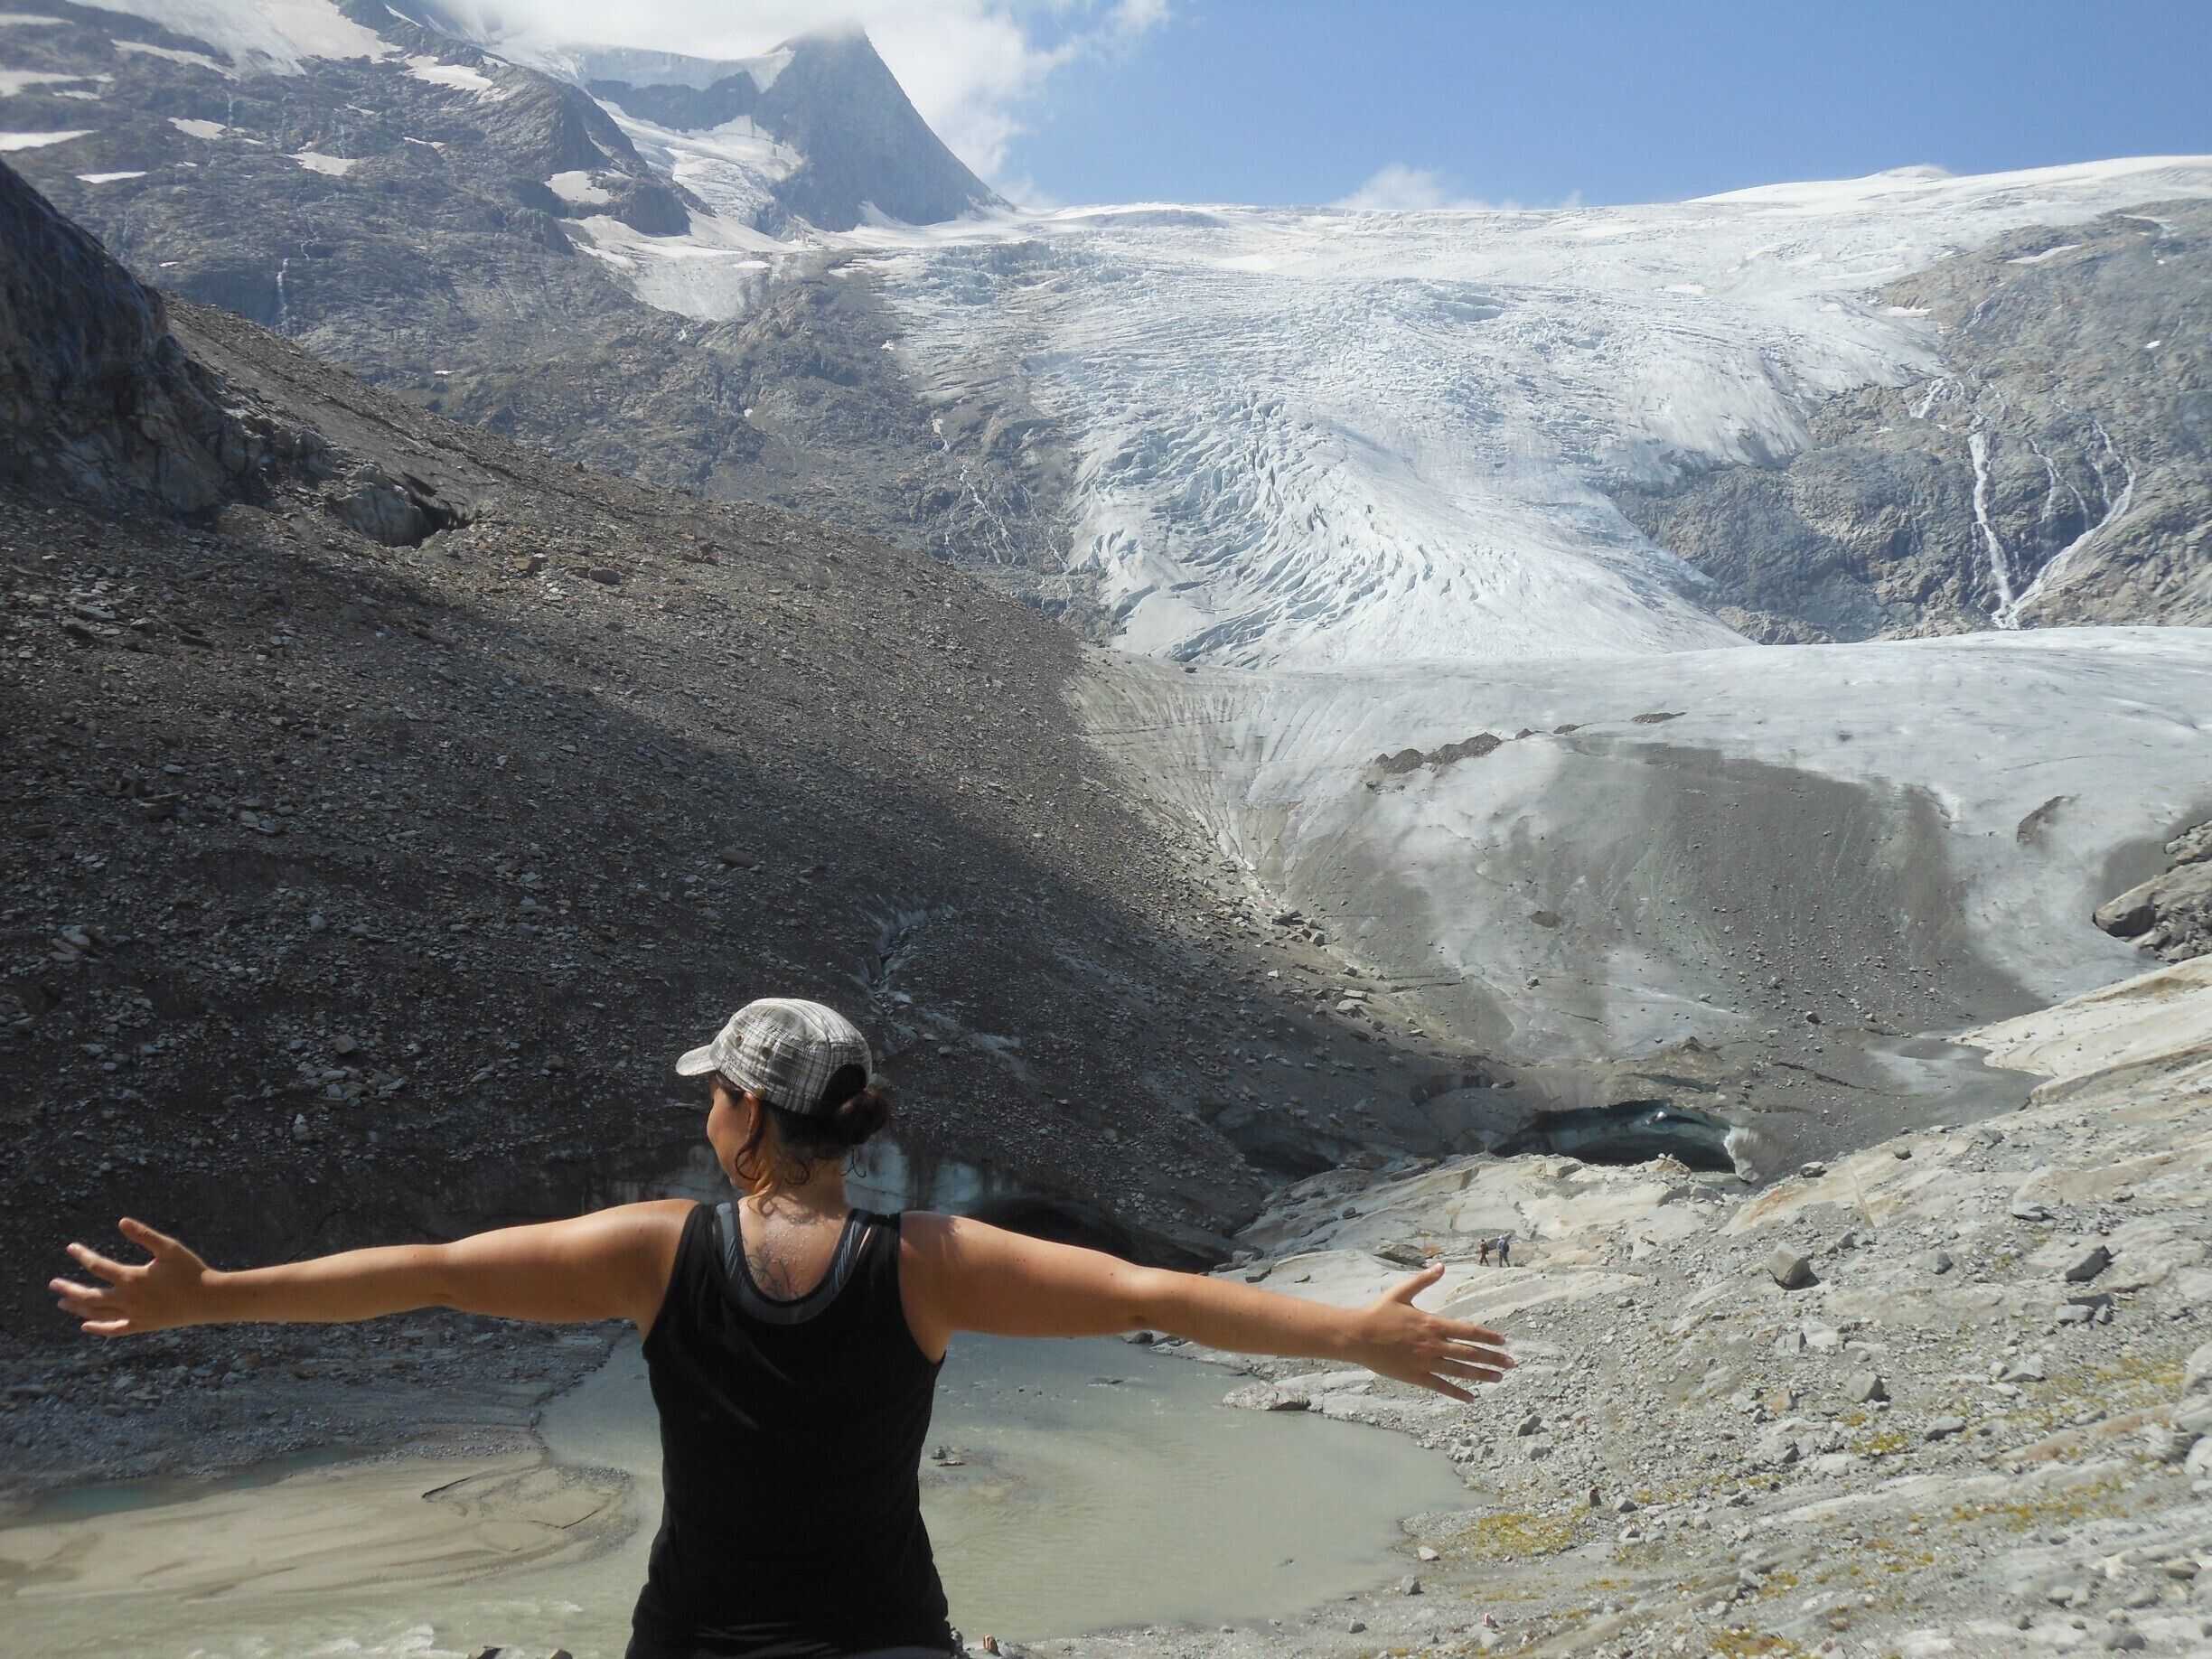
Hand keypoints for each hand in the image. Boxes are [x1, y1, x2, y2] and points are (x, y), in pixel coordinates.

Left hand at [50, 1218, 219, 1335]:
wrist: (209, 1299)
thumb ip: (144, 1235)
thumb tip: (121, 1221)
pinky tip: (85, 1326)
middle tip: (53, 1284)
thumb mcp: (169, 1248)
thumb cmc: (190, 1269)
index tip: (71, 1248)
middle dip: (69, 1289)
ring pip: (97, 1313)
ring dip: (78, 1307)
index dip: (82, 1256)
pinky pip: (113, 1329)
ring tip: (62, 1301)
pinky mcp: (141, 1326)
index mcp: (133, 1278)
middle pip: (89, 1295)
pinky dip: (98, 1328)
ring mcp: (133, 1315)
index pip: (98, 1266)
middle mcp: (128, 1299)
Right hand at [1344, 1264, 1511, 1401]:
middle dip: (1492, 1358)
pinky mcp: (1416, 1376)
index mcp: (1432, 1323)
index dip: (1487, 1336)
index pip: (1468, 1331)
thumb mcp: (1402, 1292)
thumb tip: (1442, 1265)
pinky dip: (1457, 1393)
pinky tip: (1471, 1398)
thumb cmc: (1379, 1312)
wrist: (1358, 1335)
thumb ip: (1424, 1280)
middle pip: (1469, 1353)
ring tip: (1498, 1379)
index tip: (1503, 1341)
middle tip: (1511, 1364)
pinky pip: (1441, 1386)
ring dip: (1481, 1375)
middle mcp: (1433, 1344)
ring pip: (1459, 1371)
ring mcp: (1425, 1362)